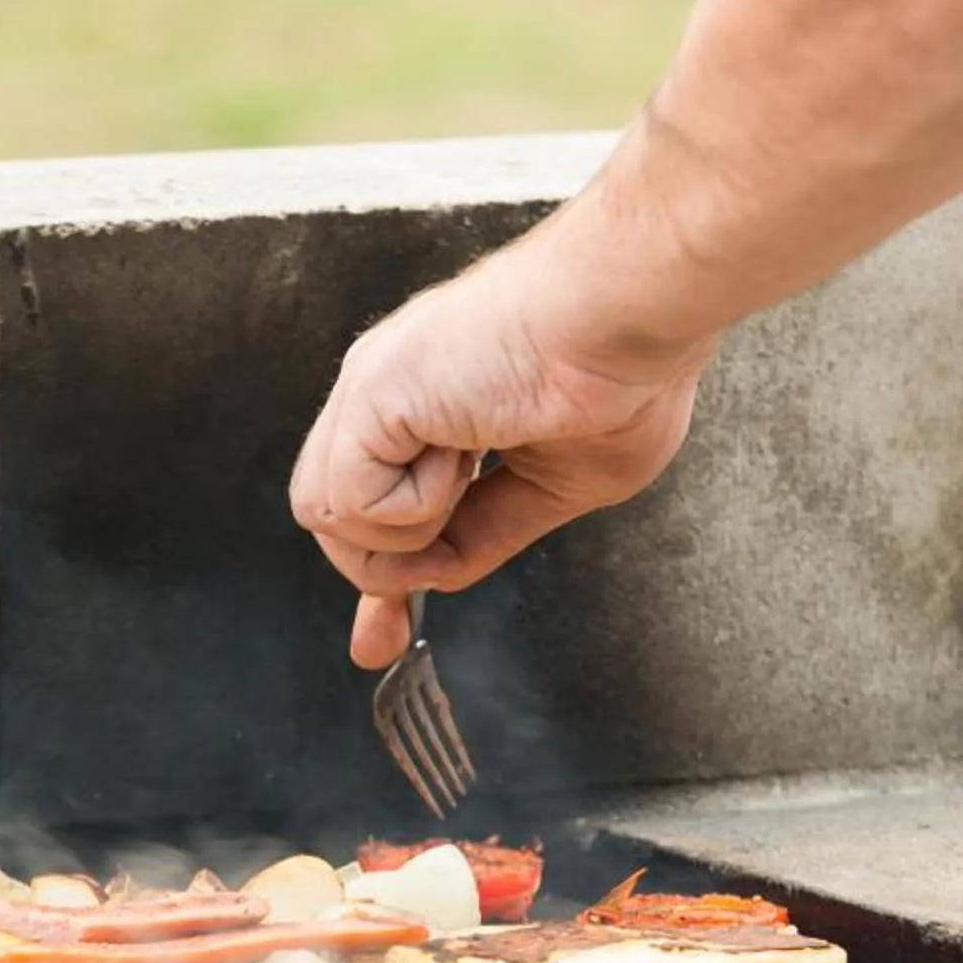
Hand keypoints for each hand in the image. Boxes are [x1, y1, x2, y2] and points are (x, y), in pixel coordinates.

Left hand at [289, 240, 712, 667]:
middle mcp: (388, 394)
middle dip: (382, 570)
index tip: (377, 644)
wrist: (630, 319)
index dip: (376, 574)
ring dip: (410, 530)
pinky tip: (465, 452)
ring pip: (332, 520)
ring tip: (477, 464)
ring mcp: (371, 391)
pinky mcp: (369, 397)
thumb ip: (485, 532)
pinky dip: (414, 508)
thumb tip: (436, 581)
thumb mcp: (554, 485)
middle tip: (451, 537)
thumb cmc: (623, 377)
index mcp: (429, 403)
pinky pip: (352, 506)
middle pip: (335, 519)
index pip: (368, 502)